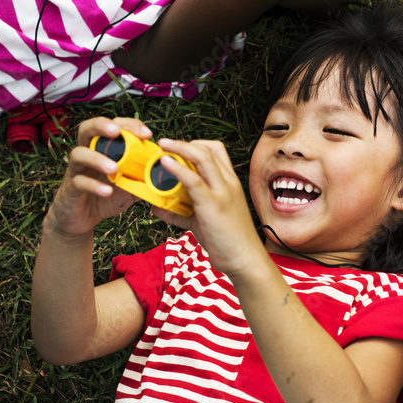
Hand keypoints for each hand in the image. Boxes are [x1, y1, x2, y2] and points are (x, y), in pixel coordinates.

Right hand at [44, 117, 152, 238]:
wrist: (83, 219)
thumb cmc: (107, 195)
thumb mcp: (131, 184)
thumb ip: (146, 174)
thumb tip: (171, 169)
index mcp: (103, 148)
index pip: (113, 126)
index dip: (129, 125)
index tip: (148, 134)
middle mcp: (87, 153)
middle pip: (86, 129)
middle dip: (101, 126)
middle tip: (116, 131)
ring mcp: (76, 170)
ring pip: (78, 154)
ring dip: (96, 158)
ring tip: (114, 168)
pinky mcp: (70, 189)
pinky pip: (78, 182)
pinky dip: (93, 185)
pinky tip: (107, 191)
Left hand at [151, 138, 267, 277]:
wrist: (245, 259)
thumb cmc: (226, 241)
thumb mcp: (202, 222)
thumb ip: (181, 213)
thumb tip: (158, 208)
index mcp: (230, 183)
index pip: (215, 151)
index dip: (194, 145)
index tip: (175, 150)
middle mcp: (228, 183)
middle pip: (208, 149)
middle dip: (183, 142)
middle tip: (163, 143)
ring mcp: (222, 192)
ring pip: (202, 157)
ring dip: (179, 148)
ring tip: (161, 147)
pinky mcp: (213, 205)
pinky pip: (194, 180)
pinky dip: (177, 169)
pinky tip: (165, 164)